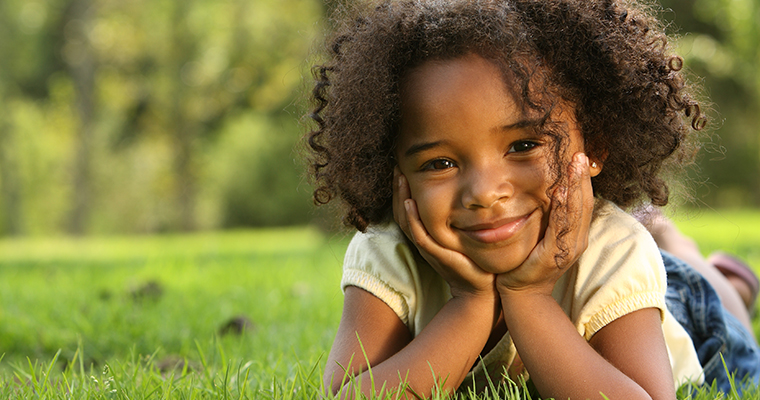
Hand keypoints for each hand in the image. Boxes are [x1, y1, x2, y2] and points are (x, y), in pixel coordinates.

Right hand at [393, 167, 496, 299]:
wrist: (482, 287)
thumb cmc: (475, 259)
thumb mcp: (463, 233)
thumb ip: (460, 216)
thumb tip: (468, 193)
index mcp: (427, 234)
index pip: (407, 208)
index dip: (402, 190)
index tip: (404, 169)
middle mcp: (424, 240)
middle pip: (401, 211)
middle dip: (398, 189)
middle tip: (397, 167)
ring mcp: (428, 247)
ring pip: (406, 220)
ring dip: (401, 198)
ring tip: (401, 178)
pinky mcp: (435, 254)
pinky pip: (418, 234)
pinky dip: (411, 218)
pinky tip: (409, 202)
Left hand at [496, 152, 594, 295]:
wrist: (521, 294)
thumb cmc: (527, 263)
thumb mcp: (541, 236)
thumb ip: (548, 218)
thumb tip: (548, 192)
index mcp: (575, 235)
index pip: (583, 201)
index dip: (583, 179)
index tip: (580, 156)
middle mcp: (577, 240)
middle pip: (584, 202)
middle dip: (582, 177)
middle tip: (580, 153)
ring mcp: (568, 249)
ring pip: (576, 212)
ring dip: (575, 186)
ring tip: (575, 164)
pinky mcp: (554, 256)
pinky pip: (560, 227)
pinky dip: (562, 209)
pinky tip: (560, 192)